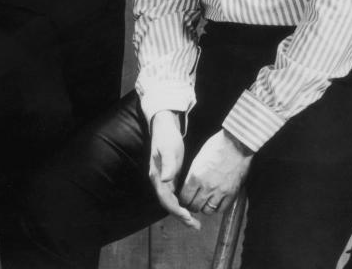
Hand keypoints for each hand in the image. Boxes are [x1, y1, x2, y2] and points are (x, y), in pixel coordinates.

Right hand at [148, 110, 198, 229]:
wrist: (165, 127)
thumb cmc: (166, 136)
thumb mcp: (168, 148)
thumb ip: (168, 163)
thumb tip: (165, 179)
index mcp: (157, 176)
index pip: (165, 198)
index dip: (176, 210)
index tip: (187, 217)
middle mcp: (159, 181)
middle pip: (168, 204)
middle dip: (180, 216)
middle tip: (195, 225)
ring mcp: (164, 180)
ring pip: (171, 201)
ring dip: (182, 213)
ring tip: (194, 223)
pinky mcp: (170, 178)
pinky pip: (175, 195)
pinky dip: (182, 204)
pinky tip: (191, 208)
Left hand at [179, 129, 251, 216]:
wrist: (237, 143)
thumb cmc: (216, 146)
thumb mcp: (198, 159)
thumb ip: (192, 175)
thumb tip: (188, 188)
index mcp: (195, 176)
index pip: (184, 198)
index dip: (183, 200)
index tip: (185, 198)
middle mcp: (206, 186)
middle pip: (194, 206)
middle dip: (192, 205)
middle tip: (194, 201)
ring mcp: (220, 191)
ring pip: (207, 210)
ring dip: (205, 207)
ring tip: (205, 201)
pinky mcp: (232, 193)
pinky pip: (221, 209)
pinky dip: (217, 207)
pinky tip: (216, 201)